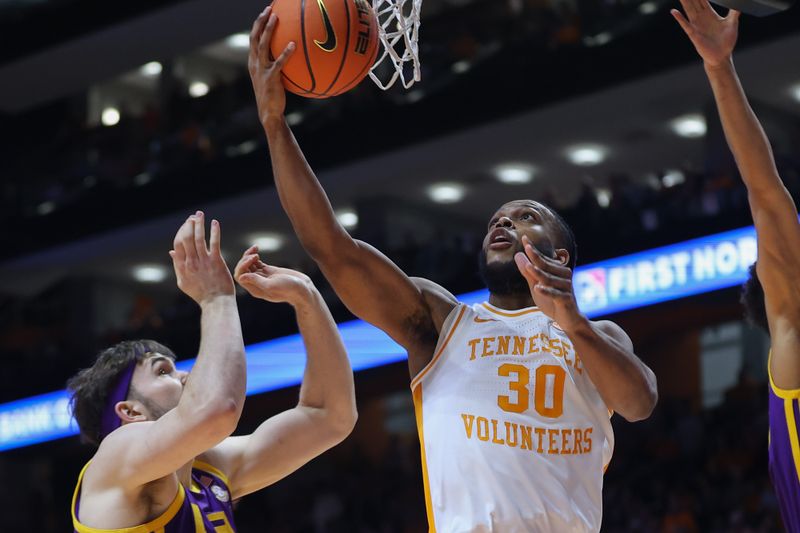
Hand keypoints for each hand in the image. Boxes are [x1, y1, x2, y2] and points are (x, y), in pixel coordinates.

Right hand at [169, 212, 234, 304]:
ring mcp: (203, 262)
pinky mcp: (216, 262)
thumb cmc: (201, 293)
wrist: (216, 303)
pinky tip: (214, 223)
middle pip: (187, 238)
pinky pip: (214, 243)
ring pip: (199, 238)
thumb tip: (171, 251)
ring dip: (199, 224)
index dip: (181, 231)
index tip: (186, 224)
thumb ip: (177, 265)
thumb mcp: (184, 281)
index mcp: (182, 266)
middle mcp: (191, 263)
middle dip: (189, 224)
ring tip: (200, 214)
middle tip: (194, 216)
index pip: (178, 243)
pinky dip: (214, 232)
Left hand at [234, 246, 313, 305]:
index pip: (240, 277)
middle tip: (255, 254)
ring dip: (248, 255)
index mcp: (255, 289)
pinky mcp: (269, 271)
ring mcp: (262, 277)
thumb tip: (241, 278)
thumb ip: (256, 281)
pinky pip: (256, 262)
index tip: (254, 259)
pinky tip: (257, 248)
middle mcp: (257, 283)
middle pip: (243, 270)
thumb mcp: (272, 285)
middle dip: (245, 260)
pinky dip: (254, 255)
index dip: (243, 266)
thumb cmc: (290, 289)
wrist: (303, 289)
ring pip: (248, 265)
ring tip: (255, 248)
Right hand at [248, 5, 295, 126]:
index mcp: (253, 62)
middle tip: (269, 9)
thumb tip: (291, 55)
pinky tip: (294, 45)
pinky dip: (285, 53)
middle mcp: (255, 63)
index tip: (265, 12)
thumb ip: (276, 65)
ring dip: (269, 30)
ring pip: (263, 45)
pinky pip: (278, 62)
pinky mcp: (270, 78)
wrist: (269, 112)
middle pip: (254, 37)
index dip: (258, 25)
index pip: (253, 39)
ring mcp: (261, 70)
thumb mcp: (271, 78)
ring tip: (276, 18)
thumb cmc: (273, 96)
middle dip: (260, 21)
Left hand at [514, 236, 584, 331]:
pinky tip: (537, 288)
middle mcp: (563, 276)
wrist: (567, 320)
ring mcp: (566, 287)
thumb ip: (528, 272)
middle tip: (526, 247)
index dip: (533, 249)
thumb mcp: (536, 286)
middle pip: (546, 265)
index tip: (524, 237)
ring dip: (538, 273)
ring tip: (528, 267)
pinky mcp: (566, 299)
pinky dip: (547, 291)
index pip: (543, 258)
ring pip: (549, 279)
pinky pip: (555, 294)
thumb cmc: (552, 302)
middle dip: (535, 256)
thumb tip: (518, 255)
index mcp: (557, 270)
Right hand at [671, 0, 739, 68]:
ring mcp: (696, 26)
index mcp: (710, 15)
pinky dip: (679, 18)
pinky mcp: (694, 34)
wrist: (721, 56)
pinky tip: (674, 11)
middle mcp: (701, 18)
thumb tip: (741, 1)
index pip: (703, 0)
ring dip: (684, 2)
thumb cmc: (726, 42)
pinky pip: (685, 24)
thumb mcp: (732, 23)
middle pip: (694, 2)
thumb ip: (735, 11)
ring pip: (688, 10)